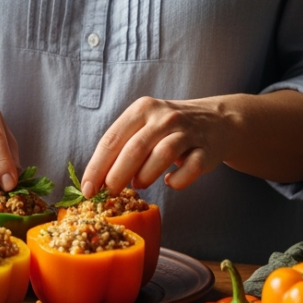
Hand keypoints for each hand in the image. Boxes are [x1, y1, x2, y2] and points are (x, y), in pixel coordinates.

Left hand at [79, 96, 235, 197]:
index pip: (112, 138)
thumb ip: (122, 147)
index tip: (88, 188)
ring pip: (162, 154)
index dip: (97, 166)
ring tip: (138, 185)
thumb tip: (97, 180)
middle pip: (135, 148)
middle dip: (116, 175)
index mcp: (142, 109)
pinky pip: (191, 168)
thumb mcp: (143, 126)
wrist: (215, 121)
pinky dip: (178, 180)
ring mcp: (187, 132)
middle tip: (108, 193)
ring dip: (145, 175)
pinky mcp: (206, 150)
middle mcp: (164, 117)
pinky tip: (170, 181)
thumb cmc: (168, 129)